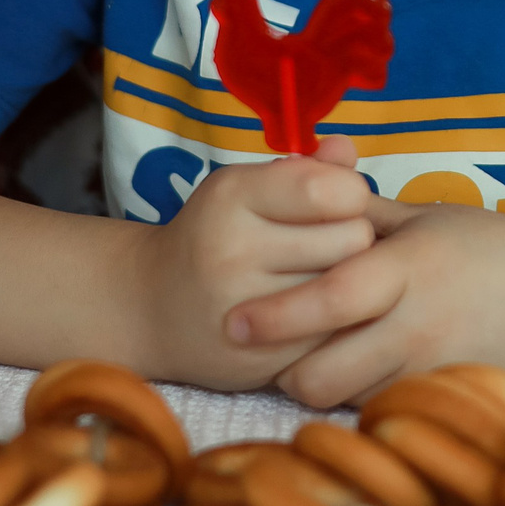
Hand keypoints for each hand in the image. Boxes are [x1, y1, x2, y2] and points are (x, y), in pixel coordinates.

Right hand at [137, 138, 377, 389]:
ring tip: (319, 276)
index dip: (350, 194)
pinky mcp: (261, 357)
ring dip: (345, 283)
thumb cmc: (216, 236)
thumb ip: (304, 169)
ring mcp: (245, 309)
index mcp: (232, 195)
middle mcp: (233, 250)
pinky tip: (310, 314)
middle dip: (353, 238)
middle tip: (330, 245)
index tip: (336, 203)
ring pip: (347, 288)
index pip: (329, 190)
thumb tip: (346, 148)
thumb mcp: (247, 189)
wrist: (151, 307)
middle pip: (351, 239)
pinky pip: (333, 334)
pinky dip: (333, 323)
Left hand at [223, 194, 504, 406]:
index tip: (234, 322)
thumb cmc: (494, 248)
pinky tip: (365, 375)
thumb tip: (301, 190)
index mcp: (411, 267)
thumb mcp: (428, 219)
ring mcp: (436, 370)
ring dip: (323, 388)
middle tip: (273, 352)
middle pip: (325, 374)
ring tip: (318, 359)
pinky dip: (363, 400)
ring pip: (349, 402)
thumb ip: (363, 215)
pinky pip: (383, 413)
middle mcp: (421, 325)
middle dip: (286, 370)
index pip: (331, 298)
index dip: (278, 315)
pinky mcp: (448, 399)